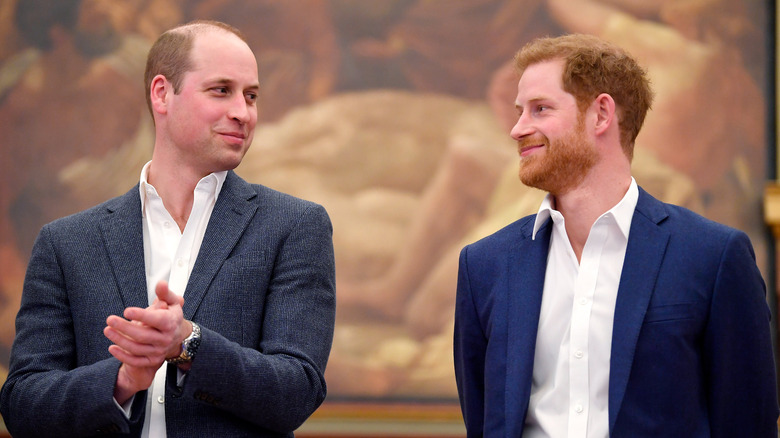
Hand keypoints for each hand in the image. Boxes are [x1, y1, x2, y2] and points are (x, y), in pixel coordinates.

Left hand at [104, 281, 190, 401]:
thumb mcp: (172, 302)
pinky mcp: (152, 360)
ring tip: (107, 330)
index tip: (126, 311)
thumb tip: (161, 284)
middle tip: (110, 320)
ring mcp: (159, 351)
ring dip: (120, 340)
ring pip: (137, 348)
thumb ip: (164, 293)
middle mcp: (165, 339)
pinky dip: (123, 356)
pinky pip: (136, 361)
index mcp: (170, 323)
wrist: (177, 337)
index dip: (142, 315)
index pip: (156, 320)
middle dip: (125, 328)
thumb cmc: (170, 316)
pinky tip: (112, 348)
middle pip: (143, 335)